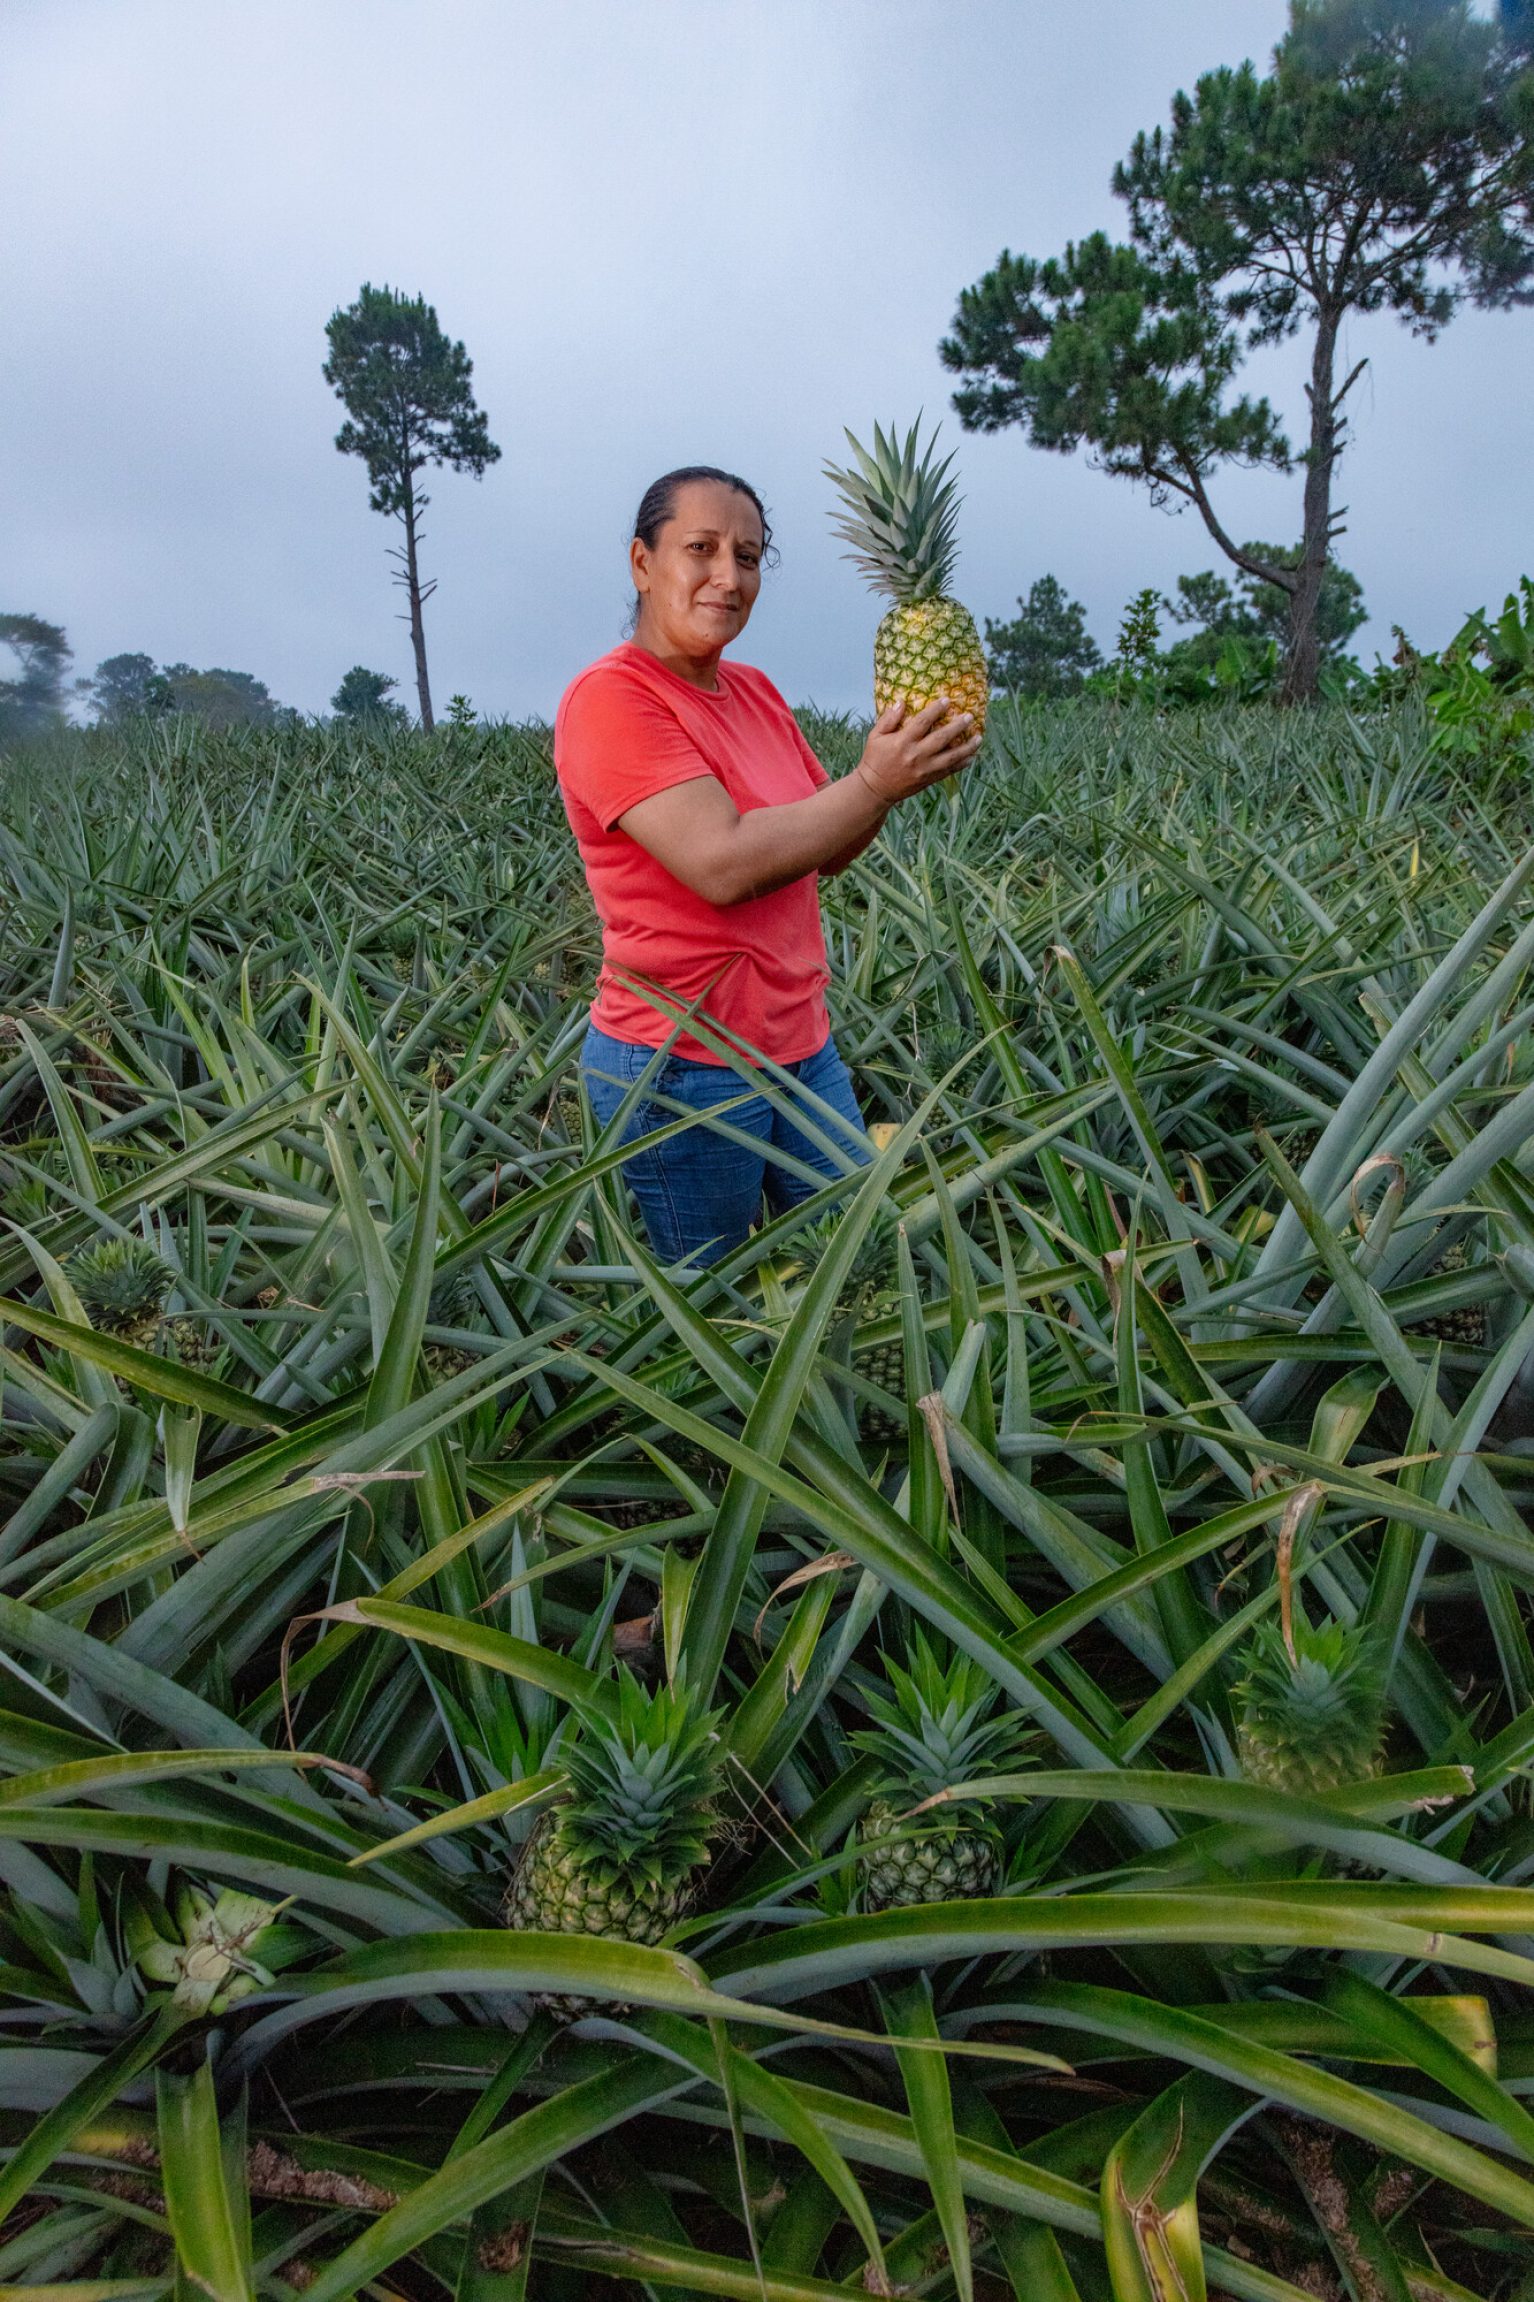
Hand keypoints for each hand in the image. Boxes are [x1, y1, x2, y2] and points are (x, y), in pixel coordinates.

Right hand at [854, 697, 982, 806]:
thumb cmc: (874, 759)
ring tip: (979, 737)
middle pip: (942, 738)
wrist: (875, 789)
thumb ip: (889, 719)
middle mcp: (916, 755)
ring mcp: (924, 769)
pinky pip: (949, 771)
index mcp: (903, 741)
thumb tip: (901, 702)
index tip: (947, 700)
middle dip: (958, 726)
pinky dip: (962, 764)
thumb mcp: (875, 736)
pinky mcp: (929, 780)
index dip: (936, 710)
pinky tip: (972, 756)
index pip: (923, 722)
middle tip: (969, 716)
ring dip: (967, 747)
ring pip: (951, 757)